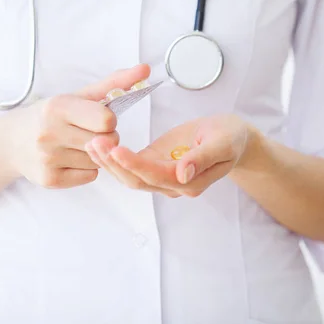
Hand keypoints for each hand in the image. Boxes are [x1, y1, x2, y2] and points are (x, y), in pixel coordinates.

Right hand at [1, 64, 150, 188]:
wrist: (10, 142)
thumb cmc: (50, 116)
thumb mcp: (78, 95)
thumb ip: (114, 83)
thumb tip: (146, 69)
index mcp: (58, 107)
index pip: (107, 120)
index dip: (108, 121)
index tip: (96, 119)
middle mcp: (50, 133)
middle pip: (107, 141)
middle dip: (105, 137)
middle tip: (86, 132)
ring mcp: (48, 158)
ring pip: (100, 161)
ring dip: (96, 154)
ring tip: (75, 145)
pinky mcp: (50, 179)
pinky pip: (90, 177)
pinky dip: (86, 170)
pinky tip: (69, 159)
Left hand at [87, 114, 256, 197]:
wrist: (232, 138)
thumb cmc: (230, 138)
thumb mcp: (223, 143)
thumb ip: (203, 159)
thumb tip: (182, 174)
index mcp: (190, 182)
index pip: (157, 176)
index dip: (135, 165)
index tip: (117, 150)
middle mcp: (173, 185)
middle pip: (137, 180)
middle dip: (114, 164)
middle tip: (95, 143)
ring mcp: (162, 177)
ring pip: (129, 176)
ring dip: (109, 162)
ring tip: (91, 143)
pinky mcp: (154, 164)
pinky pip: (130, 166)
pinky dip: (113, 158)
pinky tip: (98, 145)